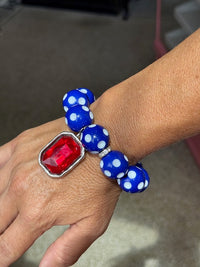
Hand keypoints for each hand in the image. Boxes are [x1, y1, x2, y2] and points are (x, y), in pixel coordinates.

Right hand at [0, 118, 120, 266]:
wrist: (104, 141)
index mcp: (38, 212)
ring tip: (9, 209)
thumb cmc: (101, 178)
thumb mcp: (93, 223)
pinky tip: (3, 182)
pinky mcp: (19, 146)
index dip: (2, 257)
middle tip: (8, 232)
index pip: (5, 248)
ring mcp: (17, 165)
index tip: (4, 256)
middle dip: (0, 233)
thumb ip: (67, 250)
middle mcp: (21, 189)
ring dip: (0, 207)